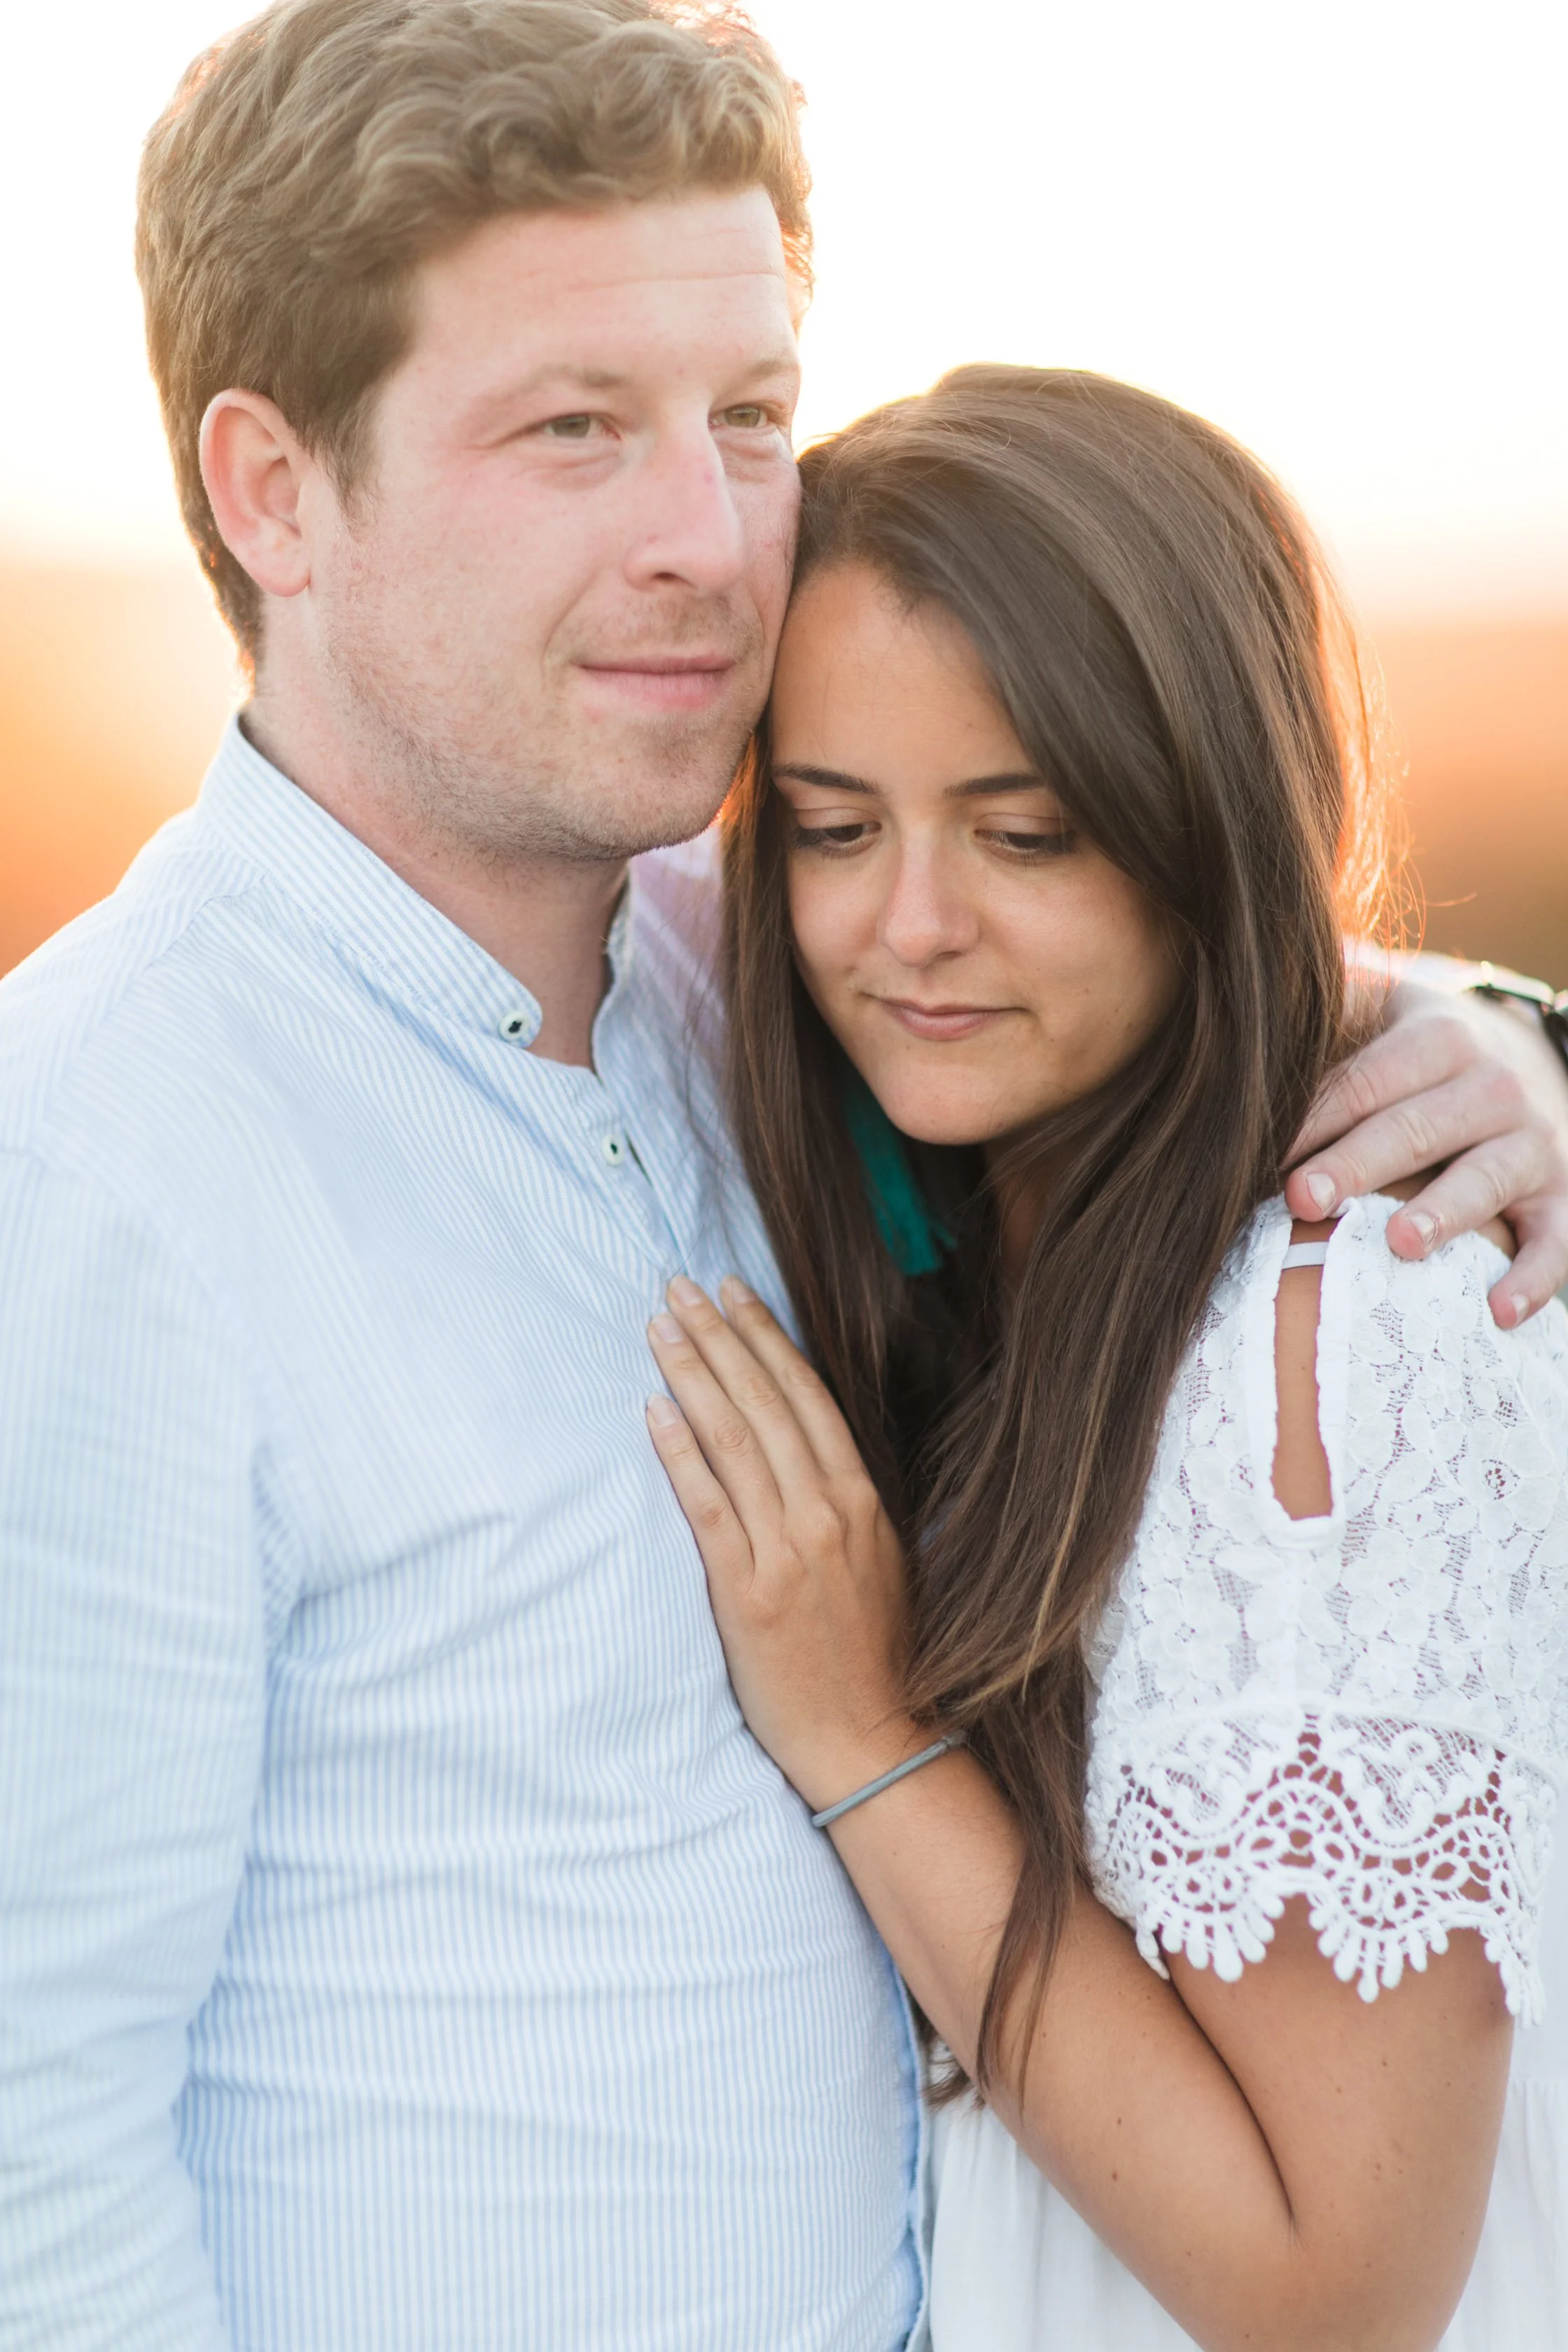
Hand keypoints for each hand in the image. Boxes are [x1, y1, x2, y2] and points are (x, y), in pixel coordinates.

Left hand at [645, 1274, 922, 1812]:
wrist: (874, 1741)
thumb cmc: (876, 1656)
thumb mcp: (881, 1560)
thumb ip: (843, 1502)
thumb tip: (805, 1447)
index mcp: (863, 1500)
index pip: (806, 1396)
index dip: (765, 1337)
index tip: (733, 1292)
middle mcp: (827, 1514)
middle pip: (765, 1403)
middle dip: (719, 1336)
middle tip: (679, 1287)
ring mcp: (788, 1551)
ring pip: (734, 1441)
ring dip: (693, 1374)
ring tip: (660, 1327)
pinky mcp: (747, 1593)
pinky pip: (708, 1507)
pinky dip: (680, 1452)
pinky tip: (655, 1409)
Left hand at [1286, 972, 1567, 1325]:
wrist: (1527, 1061)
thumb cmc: (1419, 1049)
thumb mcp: (1386, 1008)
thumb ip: (1333, 1008)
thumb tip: (1249, 1018)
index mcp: (1439, 1038)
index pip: (1367, 1080)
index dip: (1314, 1116)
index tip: (1262, 1151)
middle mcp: (1493, 1087)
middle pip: (1416, 1129)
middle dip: (1360, 1163)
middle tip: (1304, 1197)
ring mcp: (1532, 1144)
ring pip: (1486, 1179)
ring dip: (1443, 1213)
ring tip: (1398, 1243)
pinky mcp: (1560, 1197)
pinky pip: (1553, 1240)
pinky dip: (1532, 1279)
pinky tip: (1497, 1313)